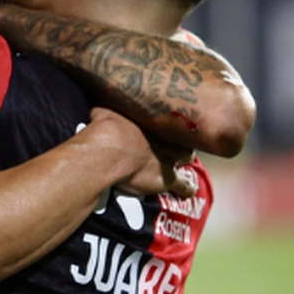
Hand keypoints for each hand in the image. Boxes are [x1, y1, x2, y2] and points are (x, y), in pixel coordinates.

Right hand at [81, 107, 197, 198]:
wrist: (109, 151)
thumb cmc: (106, 128)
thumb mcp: (105, 110)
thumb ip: (110, 109)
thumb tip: (103, 103)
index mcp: (154, 117)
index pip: (169, 116)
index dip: (165, 122)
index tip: (159, 123)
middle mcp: (167, 135)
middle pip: (181, 132)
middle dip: (177, 138)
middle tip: (169, 141)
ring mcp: (170, 157)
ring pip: (188, 157)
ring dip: (184, 160)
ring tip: (182, 163)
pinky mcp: (167, 178)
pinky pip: (185, 185)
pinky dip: (187, 188)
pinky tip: (190, 190)